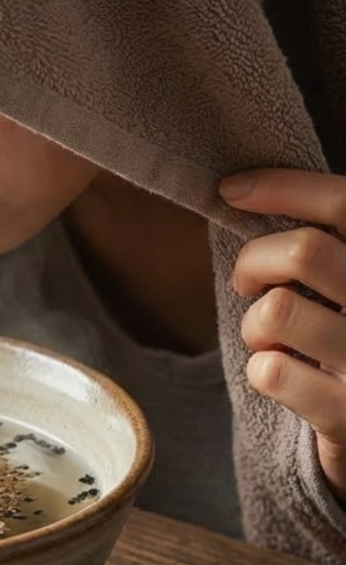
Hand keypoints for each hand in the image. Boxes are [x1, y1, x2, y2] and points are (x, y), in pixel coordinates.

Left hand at [220, 168, 345, 499]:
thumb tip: (240, 191)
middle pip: (304, 252)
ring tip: (270, 340)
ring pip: (278, 311)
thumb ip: (321, 247)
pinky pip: (272, 372)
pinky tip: (282, 377)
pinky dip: (261, 371)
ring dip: (254, 325)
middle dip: (254, 262)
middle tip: (248, 284)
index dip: (284, 188)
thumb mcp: (342, 287)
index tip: (230, 190)